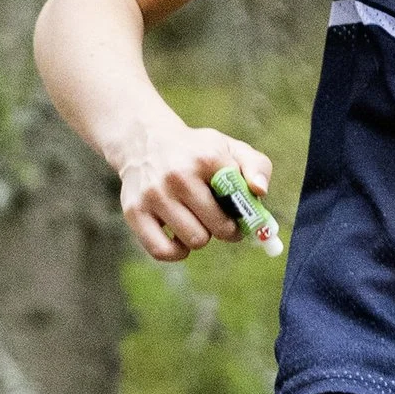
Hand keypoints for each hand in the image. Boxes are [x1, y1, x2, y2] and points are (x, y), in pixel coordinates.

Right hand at [113, 118, 273, 262]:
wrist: (144, 141)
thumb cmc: (195, 152)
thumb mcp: (228, 148)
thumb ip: (256, 166)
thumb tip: (260, 191)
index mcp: (207, 158)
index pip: (239, 202)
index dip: (245, 215)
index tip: (241, 216)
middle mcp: (178, 175)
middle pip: (218, 227)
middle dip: (226, 229)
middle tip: (222, 221)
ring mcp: (154, 194)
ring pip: (194, 240)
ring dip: (201, 237)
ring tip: (197, 222)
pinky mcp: (134, 211)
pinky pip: (163, 251)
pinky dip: (177, 252)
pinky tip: (179, 237)